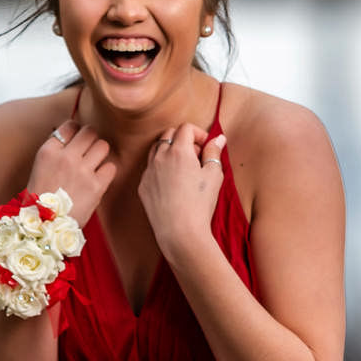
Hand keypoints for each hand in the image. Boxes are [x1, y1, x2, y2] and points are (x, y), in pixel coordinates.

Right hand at [25, 118, 115, 224]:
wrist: (45, 226)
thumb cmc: (41, 198)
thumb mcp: (40, 168)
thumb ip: (57, 151)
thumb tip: (75, 136)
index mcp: (48, 151)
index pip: (70, 125)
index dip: (76, 132)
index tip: (77, 141)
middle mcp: (66, 157)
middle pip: (90, 132)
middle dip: (91, 139)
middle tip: (88, 151)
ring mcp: (82, 171)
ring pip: (103, 146)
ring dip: (100, 154)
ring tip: (94, 165)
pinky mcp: (96, 186)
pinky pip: (111, 167)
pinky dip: (106, 172)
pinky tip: (98, 179)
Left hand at [139, 123, 227, 255]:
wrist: (180, 232)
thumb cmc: (200, 204)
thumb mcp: (214, 175)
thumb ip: (214, 152)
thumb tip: (218, 138)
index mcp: (178, 151)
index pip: (185, 128)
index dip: (198, 133)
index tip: (206, 147)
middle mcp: (159, 157)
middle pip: (168, 134)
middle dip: (183, 139)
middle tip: (196, 156)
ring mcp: (148, 172)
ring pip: (156, 149)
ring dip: (169, 151)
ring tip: (184, 168)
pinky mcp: (142, 186)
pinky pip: (150, 169)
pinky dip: (161, 168)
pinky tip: (173, 184)